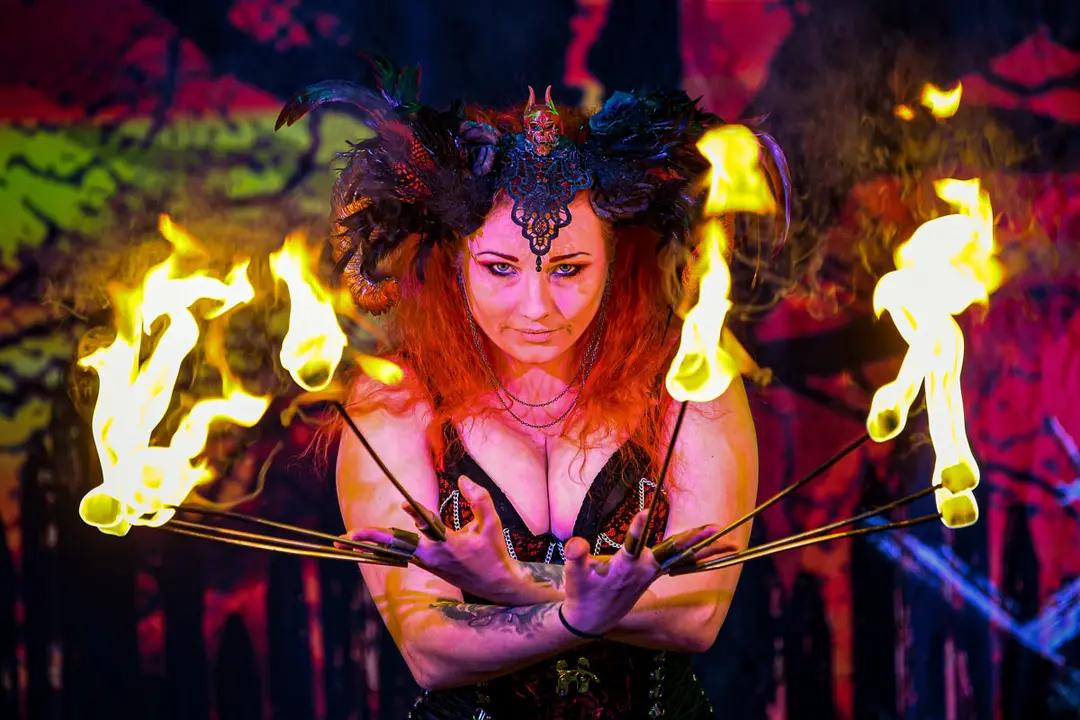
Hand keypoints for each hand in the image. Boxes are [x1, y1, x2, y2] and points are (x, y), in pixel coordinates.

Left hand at [340, 476, 527, 603]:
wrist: (496, 586)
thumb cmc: (494, 553)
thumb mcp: (492, 525)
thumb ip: (480, 499)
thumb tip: (462, 479)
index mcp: (449, 545)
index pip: (429, 526)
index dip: (417, 514)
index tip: (404, 504)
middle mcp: (433, 556)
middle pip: (397, 545)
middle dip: (373, 538)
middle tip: (349, 535)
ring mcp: (427, 563)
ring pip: (395, 550)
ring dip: (373, 544)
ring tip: (348, 540)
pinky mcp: (426, 565)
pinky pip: (401, 554)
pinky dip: (385, 548)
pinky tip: (368, 545)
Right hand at [560, 511, 718, 637]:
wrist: (592, 621)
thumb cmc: (582, 594)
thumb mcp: (574, 576)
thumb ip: (575, 558)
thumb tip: (575, 543)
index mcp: (622, 569)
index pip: (631, 546)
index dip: (637, 528)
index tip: (646, 511)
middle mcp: (643, 571)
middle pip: (671, 552)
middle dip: (693, 540)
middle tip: (714, 527)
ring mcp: (651, 574)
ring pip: (682, 557)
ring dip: (704, 547)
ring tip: (725, 533)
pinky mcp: (654, 574)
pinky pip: (681, 563)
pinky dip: (698, 556)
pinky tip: (712, 549)